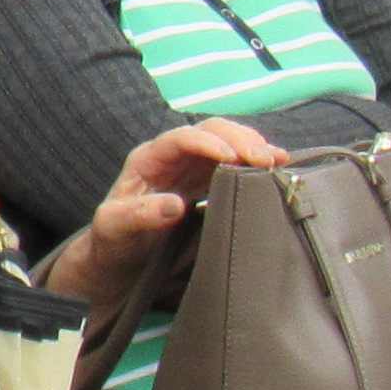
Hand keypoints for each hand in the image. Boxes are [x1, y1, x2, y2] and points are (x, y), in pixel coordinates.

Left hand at [41, 118, 285, 307]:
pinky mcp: (206, 184)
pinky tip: (274, 167)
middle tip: (264, 158)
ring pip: (226, 144)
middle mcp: (172, 158)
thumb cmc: (112, 239)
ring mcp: (191, 169)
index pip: (180, 139)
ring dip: (252, 148)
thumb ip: (140, 215)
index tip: (232, 157)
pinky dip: (254, 165)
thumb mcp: (115, 228)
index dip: (207, 143)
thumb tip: (175, 204)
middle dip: (238, 140)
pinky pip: (232, 166)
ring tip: (277, 159)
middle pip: (209, 132)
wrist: (120, 258)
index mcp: (147, 160)